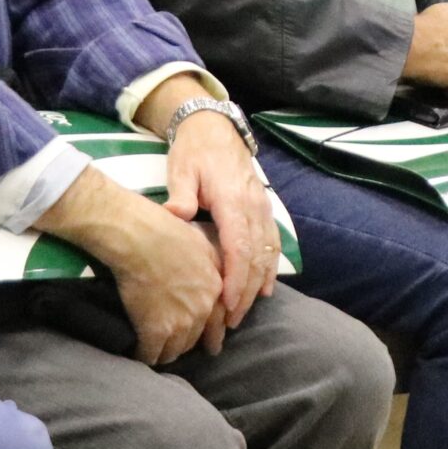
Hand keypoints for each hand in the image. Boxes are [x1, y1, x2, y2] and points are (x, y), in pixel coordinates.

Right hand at [45, 166, 224, 365]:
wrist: (140, 237)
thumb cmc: (167, 231)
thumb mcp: (203, 243)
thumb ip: (213, 265)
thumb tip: (214, 277)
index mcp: (217, 288)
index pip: (219, 322)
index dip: (212, 336)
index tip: (210, 346)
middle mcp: (204, 308)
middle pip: (196, 339)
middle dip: (186, 343)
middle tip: (176, 348)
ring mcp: (181, 322)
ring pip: (175, 350)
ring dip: (165, 352)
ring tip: (155, 351)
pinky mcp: (156, 330)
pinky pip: (151, 354)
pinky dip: (143, 355)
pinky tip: (138, 354)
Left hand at [162, 108, 279, 333]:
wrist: (215, 128)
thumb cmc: (194, 151)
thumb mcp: (181, 169)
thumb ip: (181, 196)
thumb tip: (174, 217)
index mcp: (233, 200)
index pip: (239, 247)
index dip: (236, 278)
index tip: (228, 304)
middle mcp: (254, 207)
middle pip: (256, 257)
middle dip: (246, 291)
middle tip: (232, 320)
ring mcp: (263, 208)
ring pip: (268, 253)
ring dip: (258, 284)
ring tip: (245, 311)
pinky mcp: (264, 209)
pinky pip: (273, 243)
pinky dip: (270, 268)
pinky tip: (266, 288)